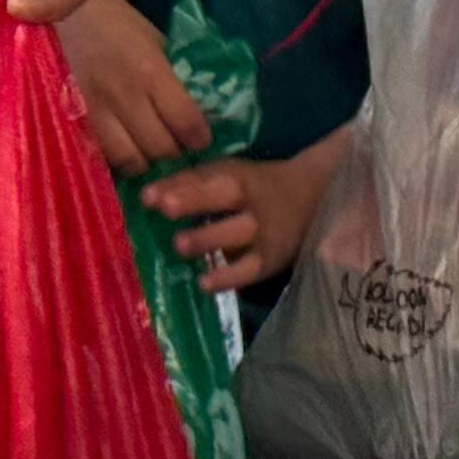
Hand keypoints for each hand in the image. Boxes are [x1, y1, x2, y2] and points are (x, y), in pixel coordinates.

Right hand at [61, 0, 208, 172]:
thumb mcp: (152, 40)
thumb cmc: (112, 21)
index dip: (199, 138)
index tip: (200, 139)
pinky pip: (100, 155)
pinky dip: (114, 157)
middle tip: (173, 143)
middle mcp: (123, 96)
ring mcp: (94, 112)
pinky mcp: (70, 120)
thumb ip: (171, 76)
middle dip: (172, 151)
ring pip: (129, 161)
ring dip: (143, 159)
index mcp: (150, 71)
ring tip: (144, 148)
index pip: (186, 123)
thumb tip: (195, 109)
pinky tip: (118, 146)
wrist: (58, 11)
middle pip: (160, 149)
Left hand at [140, 142, 334, 296]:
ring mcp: (263, 232)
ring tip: (180, 245)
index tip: (148, 194)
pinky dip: (227, 277)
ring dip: (208, 238)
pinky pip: (249, 269)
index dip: (179, 183)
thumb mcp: (229, 176)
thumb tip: (146, 195)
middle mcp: (251, 201)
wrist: (312, 200)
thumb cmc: (255, 188)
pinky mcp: (270, 260)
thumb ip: (191, 184)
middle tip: (165, 208)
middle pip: (226, 195)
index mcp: (238, 176)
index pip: (207, 175)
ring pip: (238, 233)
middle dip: (194, 200)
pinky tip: (203, 283)